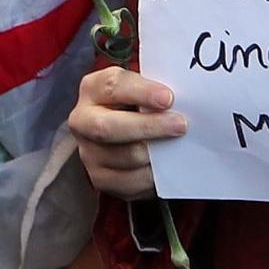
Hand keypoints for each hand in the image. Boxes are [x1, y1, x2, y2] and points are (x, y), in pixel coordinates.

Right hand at [70, 60, 185, 198]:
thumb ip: (155, 90)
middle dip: (148, 126)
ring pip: (125, 157)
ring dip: (156, 152)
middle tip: (180, 125)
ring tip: (177, 145)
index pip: (112, 86)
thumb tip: (185, 98)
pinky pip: (131, 182)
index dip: (141, 92)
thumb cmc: (137, 103)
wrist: (124, 130)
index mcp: (93, 89)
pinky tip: (165, 164)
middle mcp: (83, 121)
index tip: (168, 98)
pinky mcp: (101, 178)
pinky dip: (153, 175)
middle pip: (108, 127)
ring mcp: (89, 152)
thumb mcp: (142, 87)